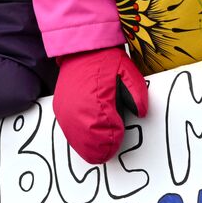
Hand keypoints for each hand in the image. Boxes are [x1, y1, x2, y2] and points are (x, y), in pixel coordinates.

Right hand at [53, 47, 147, 164]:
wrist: (81, 50)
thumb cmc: (106, 61)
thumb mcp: (127, 72)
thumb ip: (137, 94)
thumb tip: (141, 113)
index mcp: (96, 101)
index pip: (106, 131)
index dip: (114, 138)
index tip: (118, 136)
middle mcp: (77, 109)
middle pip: (90, 141)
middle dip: (102, 149)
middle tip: (110, 152)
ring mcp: (66, 111)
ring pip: (78, 141)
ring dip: (89, 148)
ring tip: (100, 153)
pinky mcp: (60, 109)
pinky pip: (69, 132)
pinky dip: (79, 140)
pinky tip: (88, 142)